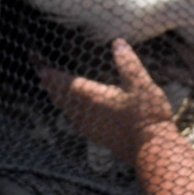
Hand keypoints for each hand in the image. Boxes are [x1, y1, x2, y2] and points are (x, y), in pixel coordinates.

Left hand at [39, 38, 173, 163]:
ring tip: (52, 89)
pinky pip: (74, 120)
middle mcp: (86, 114)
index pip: (65, 84)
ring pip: (66, 110)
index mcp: (93, 98)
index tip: (40, 67)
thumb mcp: (141, 84)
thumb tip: (117, 43)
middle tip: (41, 74)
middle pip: (61, 97)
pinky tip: (73, 111)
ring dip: (58, 98)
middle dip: (50, 85)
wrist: (153, 151)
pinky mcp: (96, 137)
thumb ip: (127, 63)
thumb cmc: (147, 117)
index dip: (51, 75)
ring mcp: (90, 128)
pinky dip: (68, 110)